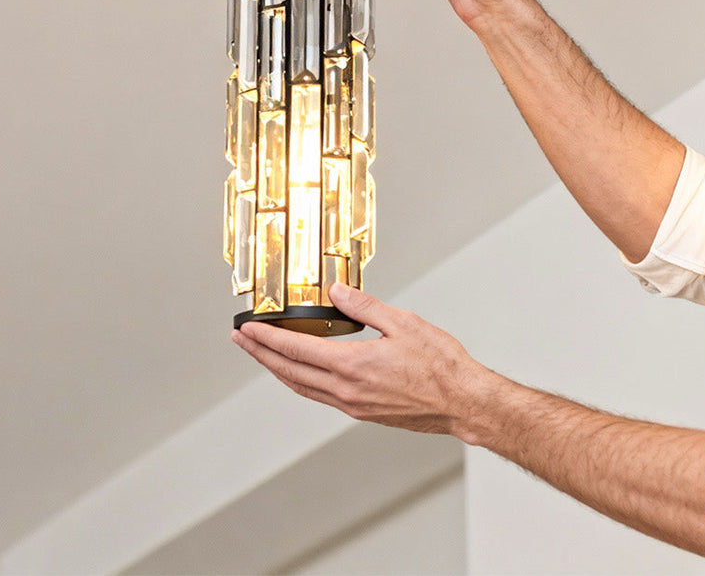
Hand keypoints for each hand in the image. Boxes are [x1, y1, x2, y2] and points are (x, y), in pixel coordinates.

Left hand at [232, 284, 498, 437]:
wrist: (463, 403)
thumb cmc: (442, 366)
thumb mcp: (403, 323)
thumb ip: (365, 307)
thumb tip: (336, 292)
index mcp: (353, 365)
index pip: (296, 349)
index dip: (267, 338)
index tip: (248, 329)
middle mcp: (346, 390)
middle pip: (290, 371)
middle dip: (261, 354)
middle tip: (241, 341)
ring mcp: (353, 404)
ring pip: (302, 387)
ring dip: (277, 369)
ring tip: (262, 355)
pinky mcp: (363, 412)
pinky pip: (319, 395)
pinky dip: (301, 381)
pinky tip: (301, 372)